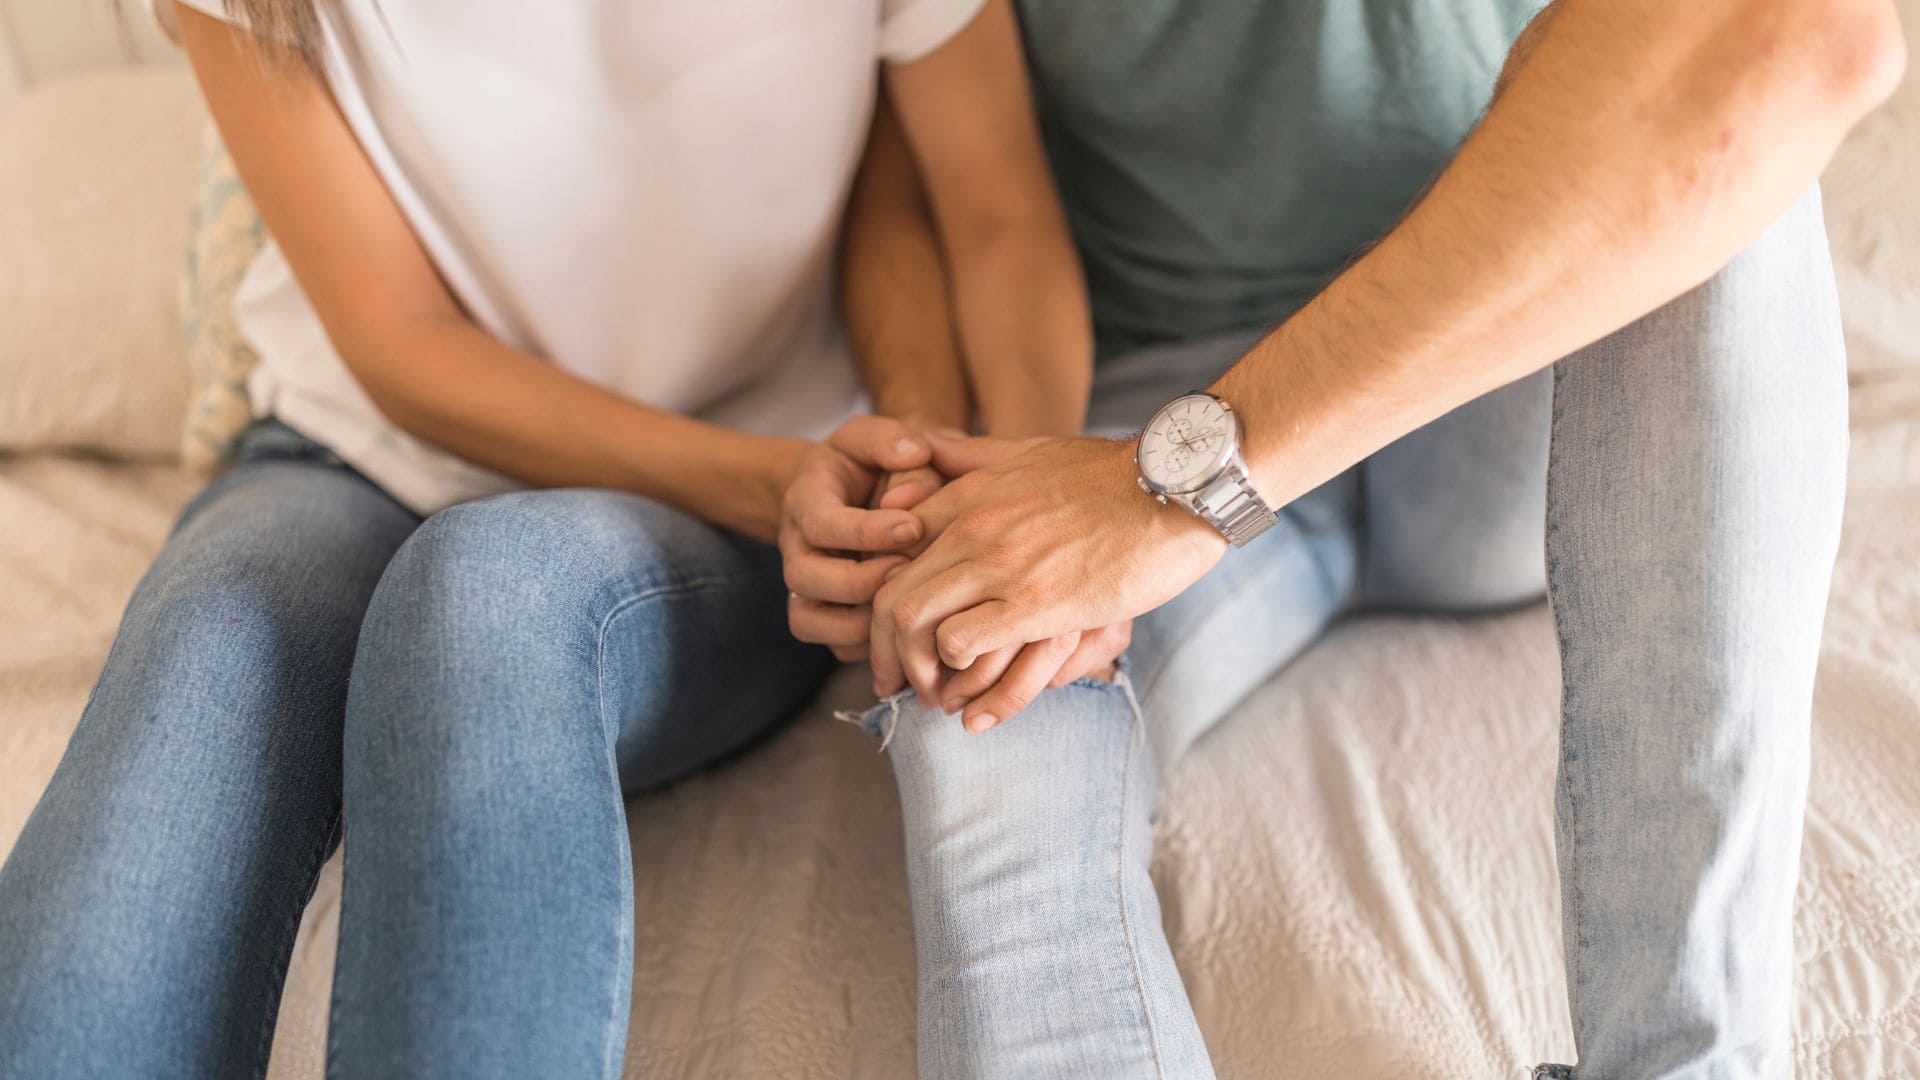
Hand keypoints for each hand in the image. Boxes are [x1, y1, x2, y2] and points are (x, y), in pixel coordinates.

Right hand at [779, 416, 935, 661]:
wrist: (846, 495)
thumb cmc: (866, 465)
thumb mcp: (873, 438)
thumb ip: (892, 440)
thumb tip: (915, 453)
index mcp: (804, 501)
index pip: (822, 523)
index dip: (866, 531)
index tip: (914, 527)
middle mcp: (795, 548)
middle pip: (806, 578)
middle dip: (861, 580)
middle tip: (909, 569)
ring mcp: (805, 587)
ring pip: (810, 621)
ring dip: (862, 620)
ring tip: (906, 601)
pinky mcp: (823, 617)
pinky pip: (833, 645)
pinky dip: (867, 645)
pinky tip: (905, 625)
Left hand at [870, 434, 1228, 720]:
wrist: (1175, 488)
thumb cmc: (1112, 474)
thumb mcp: (1030, 450)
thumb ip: (974, 456)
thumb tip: (927, 450)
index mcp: (967, 496)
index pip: (890, 551)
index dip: (882, 603)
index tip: (895, 639)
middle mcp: (971, 528)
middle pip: (887, 595)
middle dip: (886, 651)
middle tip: (899, 685)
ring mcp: (999, 564)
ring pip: (911, 620)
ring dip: (917, 670)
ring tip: (935, 698)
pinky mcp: (1035, 602)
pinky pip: (961, 644)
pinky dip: (958, 675)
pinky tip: (976, 696)